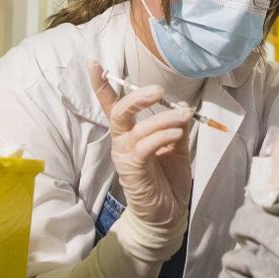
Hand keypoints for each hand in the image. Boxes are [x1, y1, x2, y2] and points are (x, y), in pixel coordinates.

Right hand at [89, 61, 191, 261]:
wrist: (168, 214)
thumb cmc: (168, 179)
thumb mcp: (177, 147)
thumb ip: (176, 126)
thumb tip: (182, 106)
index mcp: (130, 133)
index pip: (112, 105)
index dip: (102, 85)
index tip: (94, 63)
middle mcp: (122, 142)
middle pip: (119, 112)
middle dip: (136, 98)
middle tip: (157, 91)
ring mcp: (126, 156)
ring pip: (137, 128)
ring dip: (162, 118)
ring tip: (184, 116)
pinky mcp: (134, 170)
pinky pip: (145, 147)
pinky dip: (162, 136)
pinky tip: (177, 134)